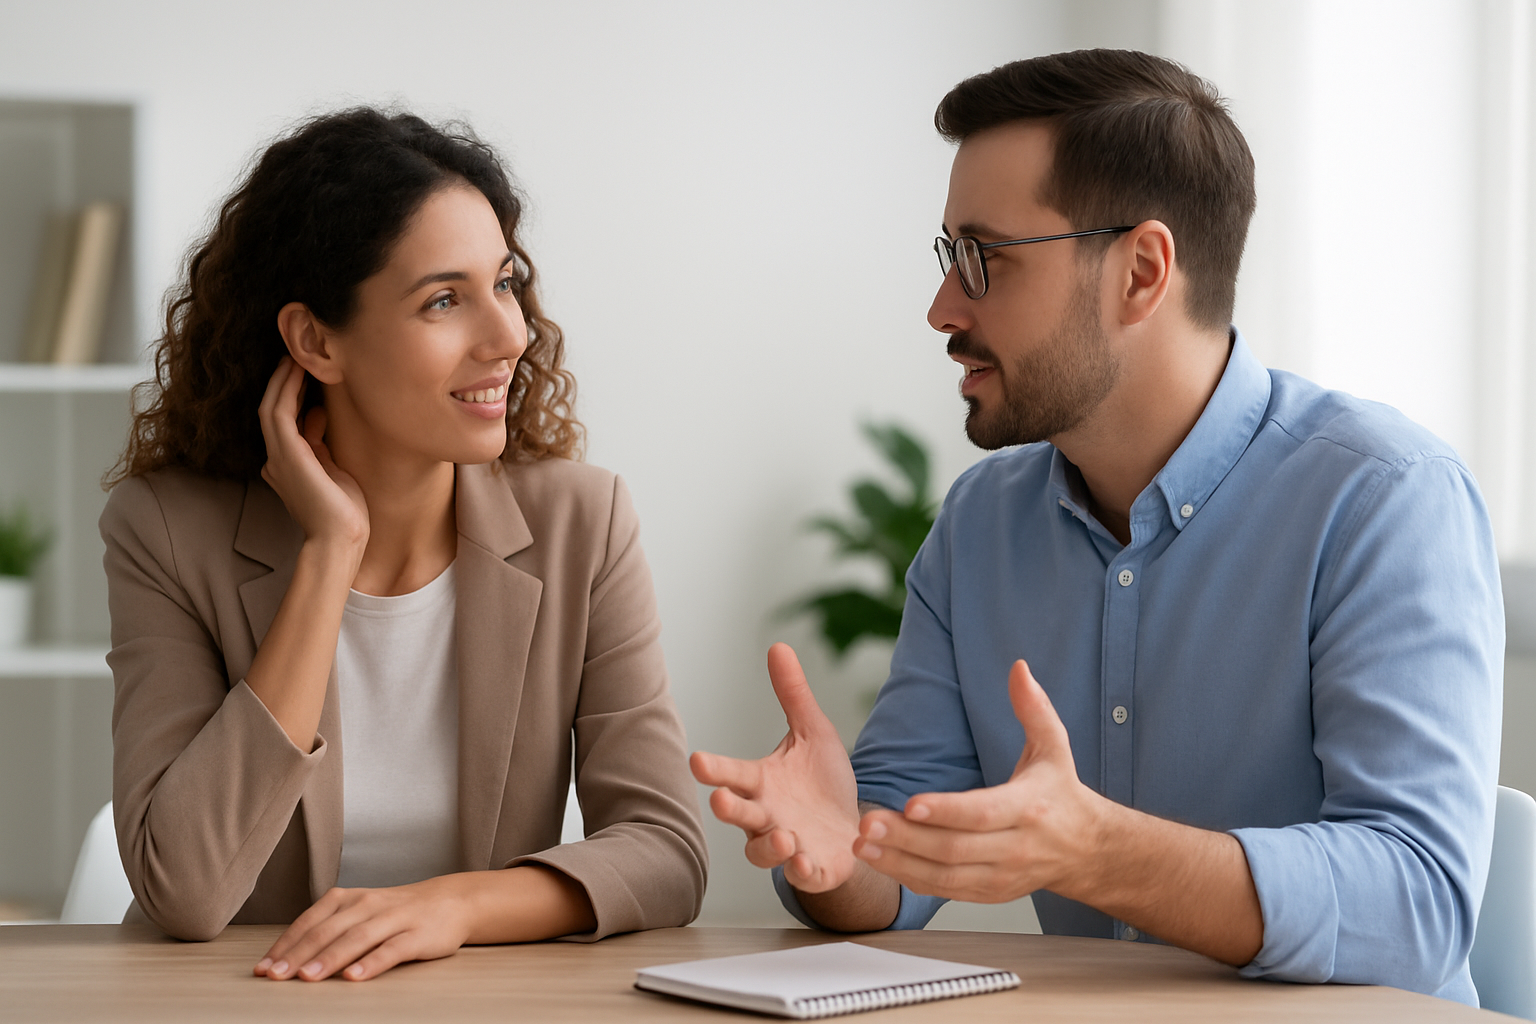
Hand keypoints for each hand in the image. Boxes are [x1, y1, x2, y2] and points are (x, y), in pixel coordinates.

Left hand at [254, 876, 472, 981]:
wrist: (451, 901)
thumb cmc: (396, 913)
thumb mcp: (360, 913)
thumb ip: (329, 930)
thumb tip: (286, 959)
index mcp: (349, 898)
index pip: (310, 922)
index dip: (284, 945)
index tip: (263, 968)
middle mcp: (368, 904)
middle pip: (327, 931)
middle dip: (298, 956)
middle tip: (275, 977)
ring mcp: (394, 918)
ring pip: (356, 938)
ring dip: (328, 959)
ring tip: (307, 978)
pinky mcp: (418, 935)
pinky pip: (392, 950)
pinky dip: (372, 963)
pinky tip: (355, 976)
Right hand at [257, 356, 368, 558]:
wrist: (341, 539)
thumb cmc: (344, 511)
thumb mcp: (333, 469)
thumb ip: (321, 444)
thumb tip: (318, 414)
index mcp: (287, 465)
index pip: (286, 422)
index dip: (294, 394)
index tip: (307, 373)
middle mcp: (276, 459)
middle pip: (274, 410)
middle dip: (284, 382)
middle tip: (297, 356)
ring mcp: (278, 457)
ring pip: (271, 406)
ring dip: (283, 379)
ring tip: (297, 355)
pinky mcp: (286, 454)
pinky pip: (278, 411)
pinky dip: (285, 388)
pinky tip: (298, 369)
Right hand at [690, 643, 860, 892]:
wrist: (854, 830)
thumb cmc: (824, 782)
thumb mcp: (814, 733)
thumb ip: (793, 695)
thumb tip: (778, 645)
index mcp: (762, 782)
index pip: (733, 773)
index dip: (716, 769)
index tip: (698, 761)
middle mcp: (766, 815)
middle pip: (740, 814)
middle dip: (729, 808)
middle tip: (722, 801)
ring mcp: (785, 845)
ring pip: (762, 851)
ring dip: (769, 846)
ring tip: (784, 836)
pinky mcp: (811, 867)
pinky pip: (801, 874)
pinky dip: (802, 872)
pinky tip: (807, 863)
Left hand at [852, 659, 1109, 903]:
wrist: (1086, 850)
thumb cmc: (1059, 791)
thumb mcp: (1054, 746)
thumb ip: (1033, 708)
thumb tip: (1018, 668)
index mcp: (1028, 808)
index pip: (983, 813)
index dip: (946, 811)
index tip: (910, 802)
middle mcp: (1016, 847)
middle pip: (956, 849)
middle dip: (908, 839)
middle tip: (866, 823)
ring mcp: (1003, 876)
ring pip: (947, 876)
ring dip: (901, 863)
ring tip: (862, 846)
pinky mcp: (991, 894)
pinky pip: (947, 891)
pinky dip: (913, 880)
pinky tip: (882, 863)